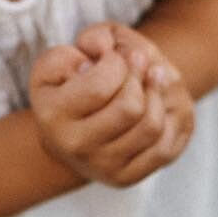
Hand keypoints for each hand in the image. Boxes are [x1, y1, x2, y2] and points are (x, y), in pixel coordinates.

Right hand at [76, 21, 194, 174]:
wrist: (71, 127)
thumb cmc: (73, 81)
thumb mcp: (70, 52)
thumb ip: (91, 39)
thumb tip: (106, 50)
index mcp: (52, 113)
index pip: (100, 86)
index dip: (116, 63)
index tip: (114, 55)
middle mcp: (75, 146)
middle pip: (129, 108)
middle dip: (139, 75)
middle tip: (139, 60)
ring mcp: (102, 166)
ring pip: (150, 127)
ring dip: (157, 93)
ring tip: (153, 74)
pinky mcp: (126, 177)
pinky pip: (162, 148)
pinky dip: (165, 119)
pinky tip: (157, 101)